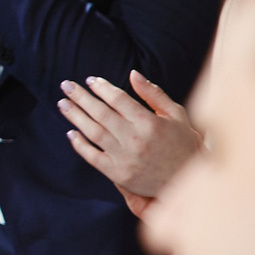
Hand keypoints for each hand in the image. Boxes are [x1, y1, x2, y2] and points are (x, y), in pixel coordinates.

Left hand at [60, 71, 200, 215]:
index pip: (118, 99)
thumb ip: (153, 94)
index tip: (90, 80)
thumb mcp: (176, 115)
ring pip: (93, 132)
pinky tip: (71, 132)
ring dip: (75, 116)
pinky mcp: (118, 174)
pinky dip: (79, 144)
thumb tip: (132, 74)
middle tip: (66, 85)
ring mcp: (125, 158)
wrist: (190, 181)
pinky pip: (92, 156)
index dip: (102, 88)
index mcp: (150, 123)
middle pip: (100, 113)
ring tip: (63, 103)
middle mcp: (135, 139)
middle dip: (81, 97)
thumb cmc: (184, 144)